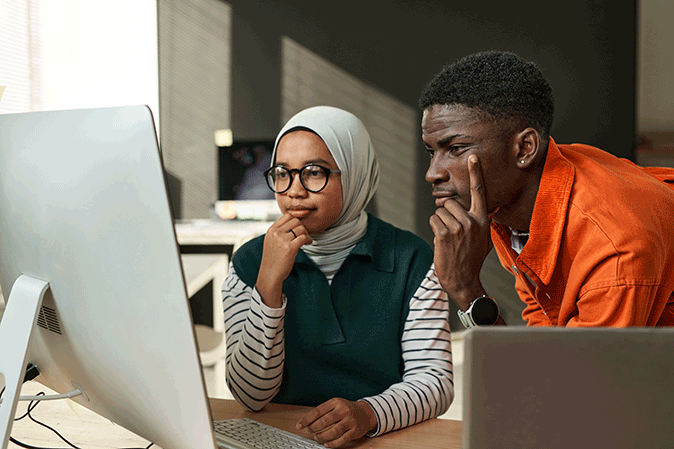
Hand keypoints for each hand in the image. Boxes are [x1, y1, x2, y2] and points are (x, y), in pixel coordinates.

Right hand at [256, 213, 311, 307]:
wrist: (270, 274)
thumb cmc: (273, 259)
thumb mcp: (271, 241)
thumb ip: (279, 232)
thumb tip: (294, 223)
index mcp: (271, 230)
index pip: (287, 216)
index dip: (296, 220)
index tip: (299, 228)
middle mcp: (276, 233)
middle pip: (295, 220)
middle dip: (302, 227)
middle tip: (303, 235)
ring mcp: (282, 240)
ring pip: (301, 228)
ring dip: (306, 233)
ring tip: (306, 240)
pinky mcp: (290, 248)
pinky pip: (304, 237)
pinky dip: (309, 239)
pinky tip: (308, 243)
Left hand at [296, 398, 376, 447]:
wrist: (366, 413)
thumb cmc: (347, 409)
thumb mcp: (336, 404)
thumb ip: (324, 411)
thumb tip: (308, 422)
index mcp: (336, 402)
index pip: (318, 411)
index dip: (307, 419)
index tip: (299, 425)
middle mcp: (343, 411)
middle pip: (325, 421)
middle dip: (314, 428)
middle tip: (309, 431)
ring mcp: (350, 421)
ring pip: (333, 432)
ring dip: (322, 436)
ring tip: (317, 438)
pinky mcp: (354, 431)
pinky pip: (342, 440)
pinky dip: (332, 444)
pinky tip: (326, 444)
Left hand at [429, 155, 492, 308]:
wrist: (463, 279)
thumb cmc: (472, 258)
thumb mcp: (484, 238)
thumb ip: (483, 221)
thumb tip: (488, 208)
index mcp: (482, 220)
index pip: (480, 192)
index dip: (476, 173)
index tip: (473, 157)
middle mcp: (472, 221)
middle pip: (450, 202)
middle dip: (447, 214)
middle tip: (453, 232)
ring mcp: (458, 228)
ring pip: (440, 211)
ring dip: (440, 223)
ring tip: (449, 239)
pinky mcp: (444, 234)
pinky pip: (433, 220)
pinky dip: (434, 229)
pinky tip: (442, 242)